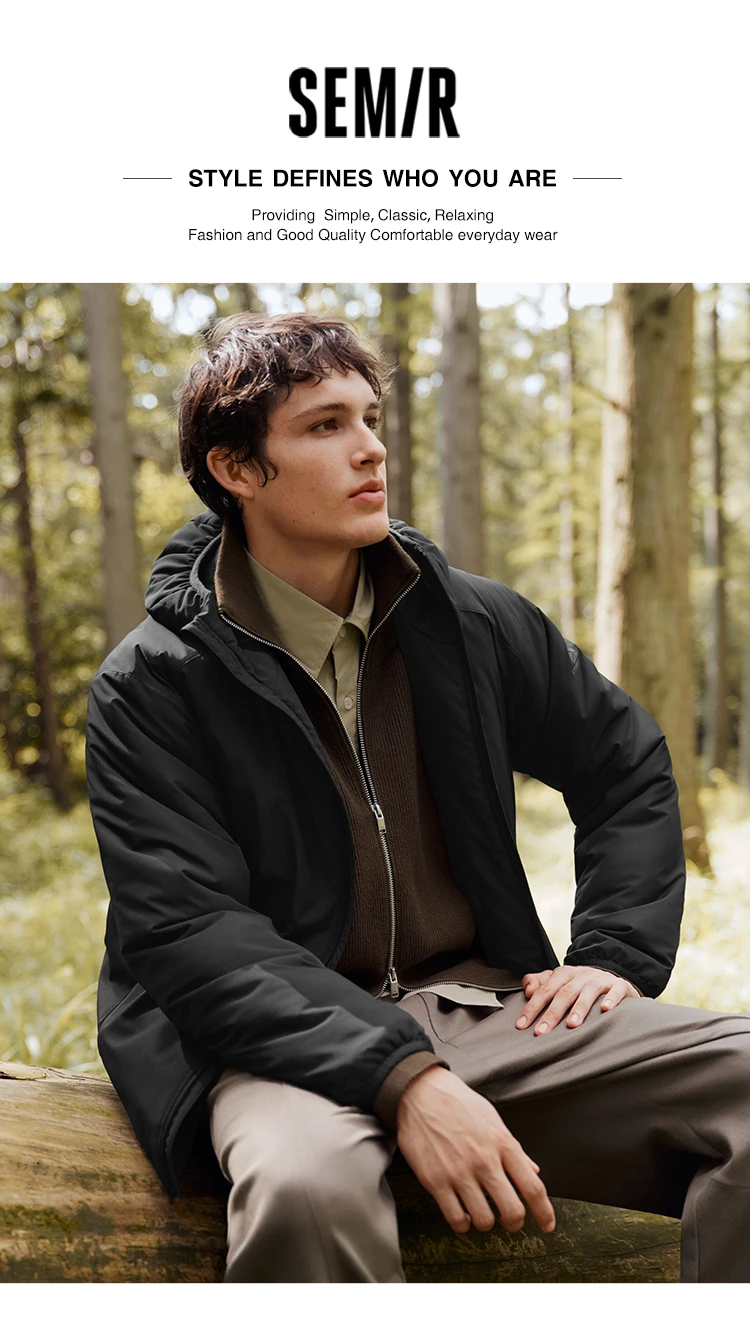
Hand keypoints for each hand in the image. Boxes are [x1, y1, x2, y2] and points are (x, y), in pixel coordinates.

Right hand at [396, 1065, 555, 1235]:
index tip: (547, 1225)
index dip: (544, 1213)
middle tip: (511, 1223)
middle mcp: (484, 1161)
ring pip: (485, 1220)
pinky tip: (463, 1214)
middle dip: (515, 1224)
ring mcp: (459, 1172)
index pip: (533, 1187)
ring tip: (482, 1215)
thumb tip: (534, 1171)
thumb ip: (515, 1149)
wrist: (421, 1093)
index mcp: (503, 1144)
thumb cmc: (459, 1104)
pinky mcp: (435, 1181)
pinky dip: (463, 1224)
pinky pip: (455, 1218)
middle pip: (512, 1211)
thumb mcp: (493, 1119)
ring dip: (487, 1223)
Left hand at [517, 965, 639, 1035]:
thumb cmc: (580, 986)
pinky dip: (611, 999)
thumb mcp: (559, 982)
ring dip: (579, 1008)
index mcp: (563, 974)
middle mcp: (581, 975)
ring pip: (588, 992)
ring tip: (572, 1025)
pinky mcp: (619, 985)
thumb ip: (539, 984)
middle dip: (551, 1013)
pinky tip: (605, 1009)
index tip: (522, 1026)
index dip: (532, 1007)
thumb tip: (528, 991)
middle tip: (541, 1032)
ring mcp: (600, 979)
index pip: (544, 990)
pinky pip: (615, 990)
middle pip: (564, 993)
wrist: (611, 978)